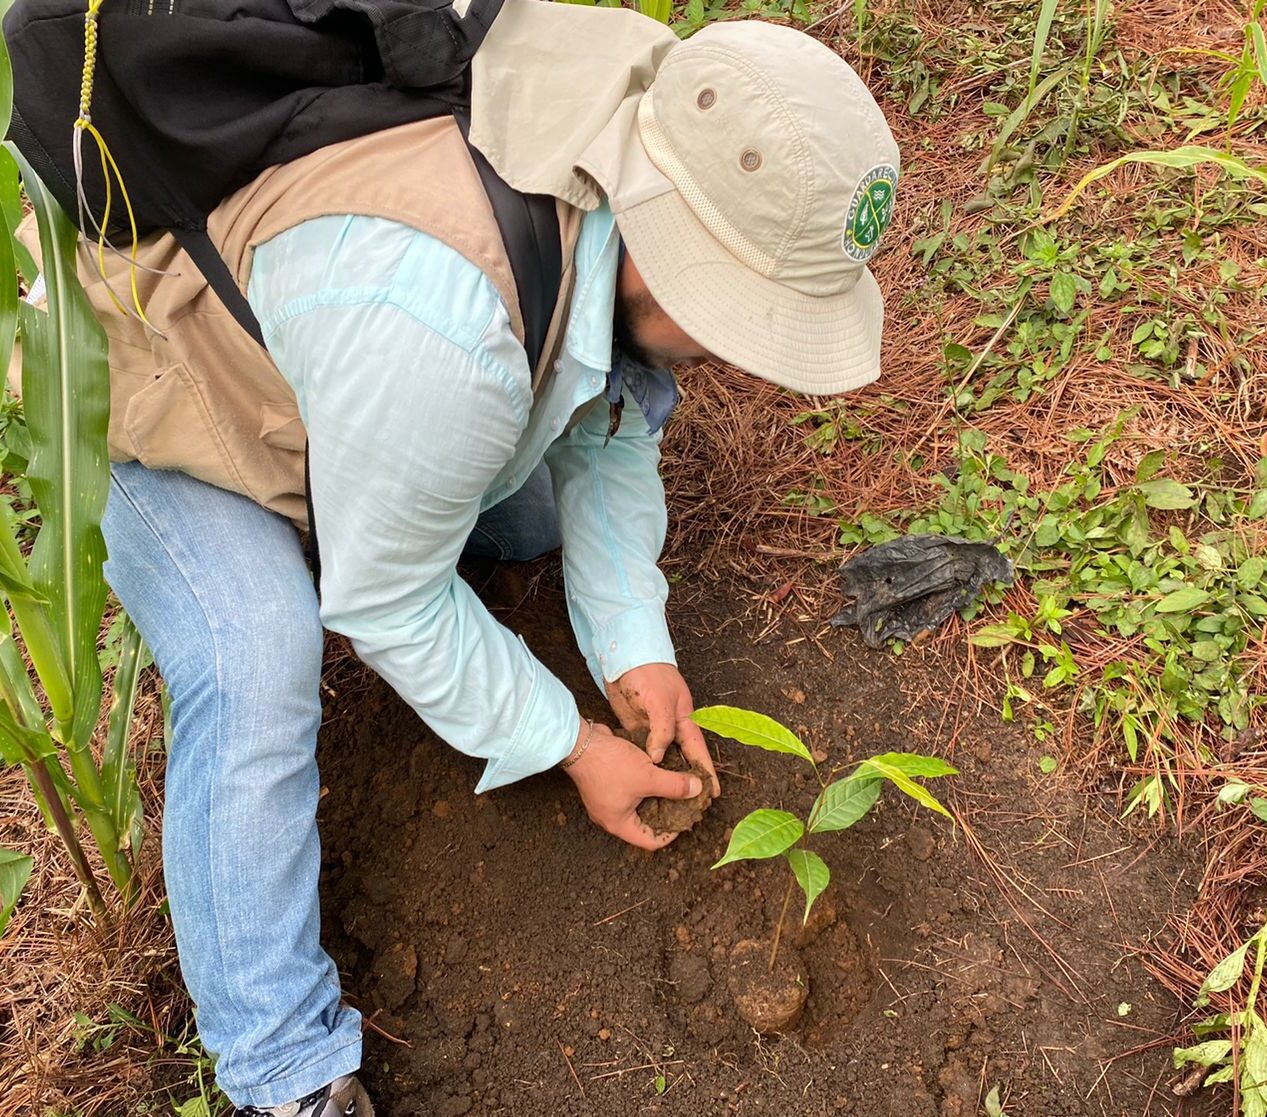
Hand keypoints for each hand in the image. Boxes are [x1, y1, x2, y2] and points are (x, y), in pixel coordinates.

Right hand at [561, 720, 702, 849]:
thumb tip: (696, 789)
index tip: (684, 820)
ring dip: (654, 797)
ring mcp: (606, 800)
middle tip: (682, 803)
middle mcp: (610, 816)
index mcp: (619, 824)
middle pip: (643, 824)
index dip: (670, 835)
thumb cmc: (609, 765)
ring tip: (672, 786)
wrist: (580, 742)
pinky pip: (628, 791)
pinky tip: (656, 773)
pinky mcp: (604, 784)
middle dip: (664, 814)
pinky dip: (643, 785)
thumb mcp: (648, 776)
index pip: (650, 842)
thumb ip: (674, 785)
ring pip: (636, 805)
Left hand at [605, 663, 719, 795]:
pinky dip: (642, 764)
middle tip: (690, 804)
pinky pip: (641, 750)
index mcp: (684, 718)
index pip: (697, 750)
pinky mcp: (635, 726)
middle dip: (685, 779)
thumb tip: (656, 758)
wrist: (623, 657)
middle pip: (680, 757)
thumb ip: (662, 730)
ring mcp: (652, 727)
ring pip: (660, 757)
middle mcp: (670, 726)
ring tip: (665, 800)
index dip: (705, 771)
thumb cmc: (648, 673)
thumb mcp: (660, 702)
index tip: (713, 792)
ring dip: (663, 774)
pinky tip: (641, 779)